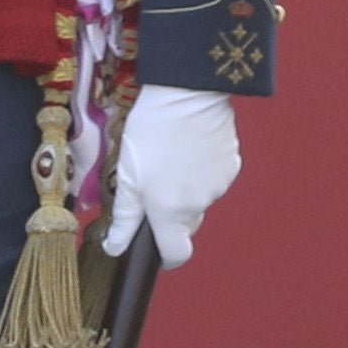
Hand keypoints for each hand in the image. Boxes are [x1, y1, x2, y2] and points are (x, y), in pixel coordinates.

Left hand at [105, 87, 239, 263]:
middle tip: (152, 182)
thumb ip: (125, 216)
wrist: (188, 91)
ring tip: (170, 155)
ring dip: (186, 187)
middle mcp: (200, 204)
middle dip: (170, 213)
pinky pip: (214, 177)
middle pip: (186, 224)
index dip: (166, 256)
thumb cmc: (152, 130)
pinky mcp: (232, 163)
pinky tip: (188, 145)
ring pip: (200, 198)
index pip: (177, 254)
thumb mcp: (128, 174)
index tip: (155, 246)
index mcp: (171, 212)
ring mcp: (220, 184)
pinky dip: (201, 170)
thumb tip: (115, 247)